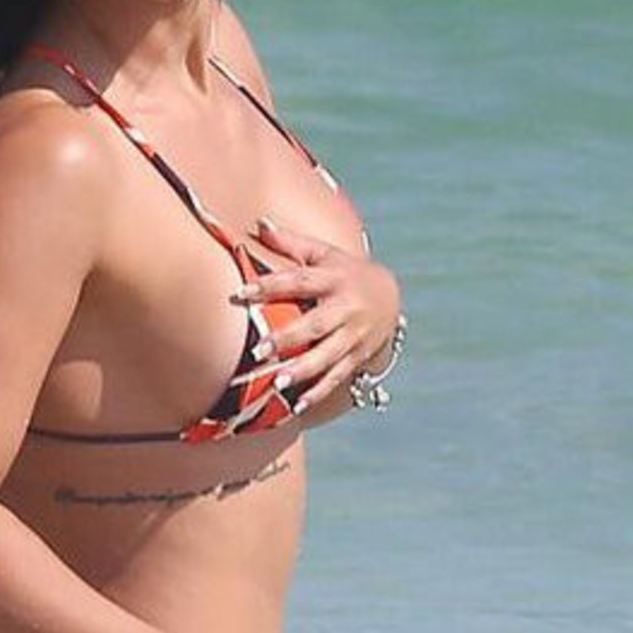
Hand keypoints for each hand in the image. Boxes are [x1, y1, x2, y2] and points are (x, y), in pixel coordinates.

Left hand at [231, 217, 401, 417]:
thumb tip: (259, 223)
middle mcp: (345, 308)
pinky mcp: (357, 357)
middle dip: (288, 338)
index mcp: (334, 279)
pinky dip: (318, 392)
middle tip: (259, 351)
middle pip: (315, 325)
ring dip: (302, 371)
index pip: (299, 281)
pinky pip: (337, 377)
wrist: (391, 296)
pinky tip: (297, 408)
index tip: (241, 292)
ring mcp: (353, 336)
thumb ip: (292, 242)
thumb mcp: (326, 253)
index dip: (270, 285)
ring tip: (277, 383)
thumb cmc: (346, 272)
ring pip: (327, 356)